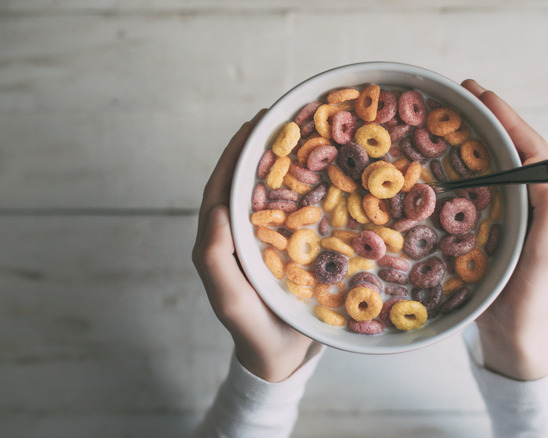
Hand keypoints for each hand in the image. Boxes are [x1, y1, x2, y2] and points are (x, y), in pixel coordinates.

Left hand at [192, 109, 315, 382]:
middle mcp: (241, 235)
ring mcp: (266, 242)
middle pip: (248, 182)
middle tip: (285, 118)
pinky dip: (308, 190)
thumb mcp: (229, 298)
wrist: (281, 358)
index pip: (222, 186)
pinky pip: (296, 213)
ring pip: (273, 194)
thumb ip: (214, 257)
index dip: (235, 152)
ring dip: (286, 164)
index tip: (255, 123)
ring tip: (308, 136)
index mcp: (220, 240)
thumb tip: (217, 208)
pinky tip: (329, 177)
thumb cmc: (252, 330)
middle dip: (262, 148)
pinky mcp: (290, 251)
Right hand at [462, 80, 547, 380]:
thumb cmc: (529, 301)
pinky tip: (440, 159)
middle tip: (463, 93)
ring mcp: (507, 216)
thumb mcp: (545, 259)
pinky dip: (460, 166)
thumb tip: (540, 168)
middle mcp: (528, 204)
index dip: (508, 121)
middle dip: (491, 119)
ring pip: (493, 166)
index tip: (483, 96)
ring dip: (474, 137)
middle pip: (512, 150)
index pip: (531, 151)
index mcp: (545, 204)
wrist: (511, 338)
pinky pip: (475, 188)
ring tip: (451, 114)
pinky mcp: (487, 229)